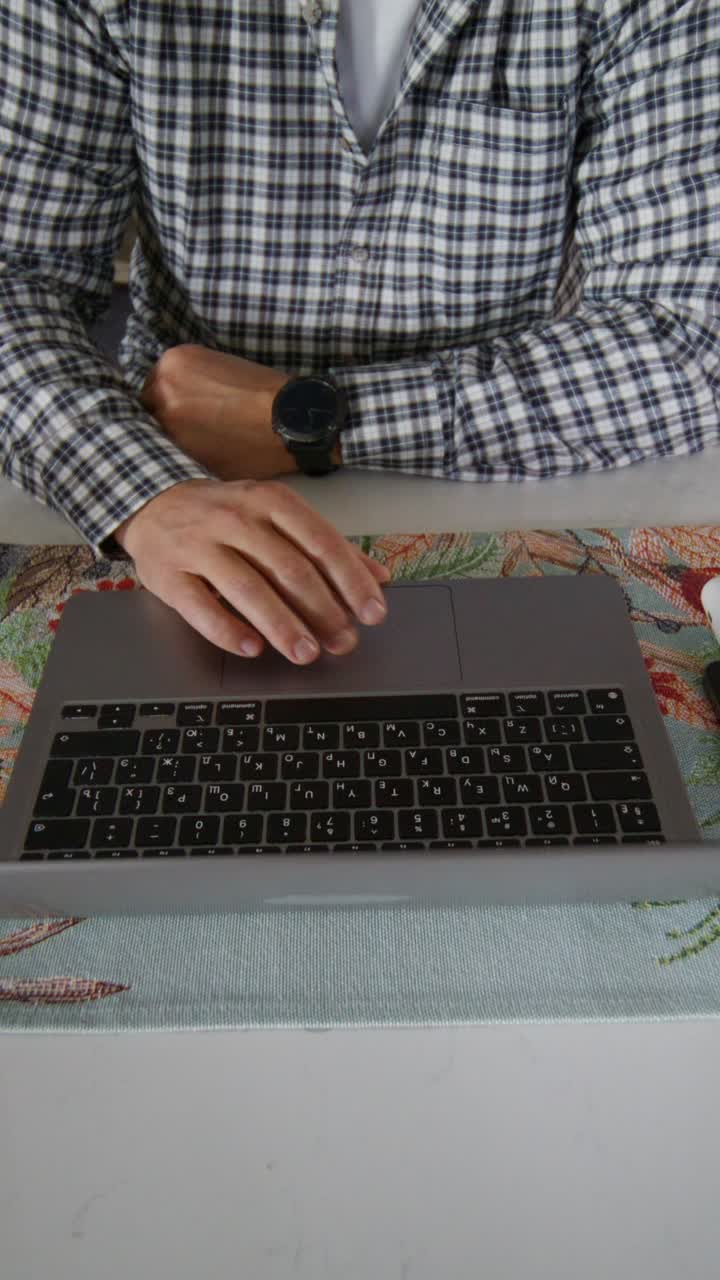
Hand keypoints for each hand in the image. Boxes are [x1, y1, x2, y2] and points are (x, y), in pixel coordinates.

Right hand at [113, 478, 389, 662]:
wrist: (153, 504)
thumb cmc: (226, 515)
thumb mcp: (276, 516)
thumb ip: (327, 545)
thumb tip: (379, 576)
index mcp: (270, 501)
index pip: (321, 542)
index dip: (350, 580)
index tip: (373, 612)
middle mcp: (235, 519)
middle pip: (288, 568)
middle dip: (322, 610)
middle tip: (343, 642)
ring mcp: (199, 545)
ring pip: (247, 588)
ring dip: (281, 625)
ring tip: (306, 653)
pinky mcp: (168, 573)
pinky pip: (200, 605)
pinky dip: (227, 630)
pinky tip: (251, 648)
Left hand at [140, 344, 296, 478]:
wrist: (292, 419)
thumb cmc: (266, 394)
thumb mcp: (222, 367)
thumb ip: (192, 382)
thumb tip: (181, 404)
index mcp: (173, 362)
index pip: (155, 387)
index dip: (170, 403)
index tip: (184, 412)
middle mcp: (163, 388)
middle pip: (151, 411)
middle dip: (169, 422)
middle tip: (195, 431)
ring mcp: (170, 423)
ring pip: (161, 438)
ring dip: (177, 443)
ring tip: (206, 446)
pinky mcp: (184, 453)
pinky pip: (177, 459)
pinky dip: (189, 461)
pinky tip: (212, 457)